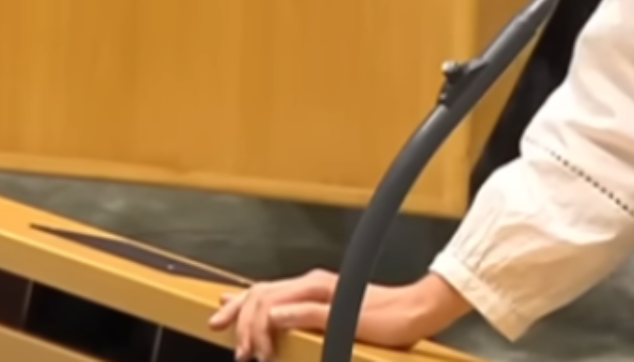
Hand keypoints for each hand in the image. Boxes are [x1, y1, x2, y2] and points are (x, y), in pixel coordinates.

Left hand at [208, 270, 471, 361]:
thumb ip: (304, 316)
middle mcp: (317, 284)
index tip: (217, 319)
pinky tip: (275, 322)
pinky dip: (288, 315)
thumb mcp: (335, 318)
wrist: (416, 311)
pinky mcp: (342, 308)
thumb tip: (274, 318)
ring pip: (278, 300)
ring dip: (257, 325)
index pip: (264, 290)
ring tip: (251, 349)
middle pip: (263, 291)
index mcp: (314, 287)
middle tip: (225, 337)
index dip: (237, 304)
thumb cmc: (383, 317)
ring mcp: (329, 294)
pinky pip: (309, 310)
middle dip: (237, 314)